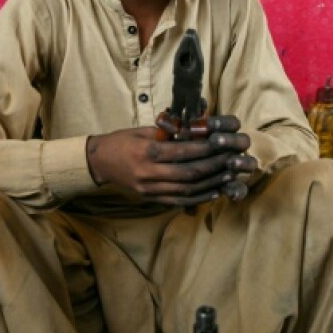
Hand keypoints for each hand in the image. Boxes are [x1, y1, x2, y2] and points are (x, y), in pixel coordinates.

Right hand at [87, 116, 257, 206]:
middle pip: (189, 173)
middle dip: (214, 166)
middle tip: (232, 159)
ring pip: (187, 189)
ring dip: (211, 183)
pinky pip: (179, 201)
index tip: (223, 143)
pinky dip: (199, 198)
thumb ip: (170, 133)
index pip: (183, 151)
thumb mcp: (144, 130)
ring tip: (229, 175)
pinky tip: (214, 191)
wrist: (100, 162)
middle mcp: (149, 173)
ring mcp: (150, 189)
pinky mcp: (151, 198)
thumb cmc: (123, 141)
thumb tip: (198, 131)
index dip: (206, 149)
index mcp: (147, 152)